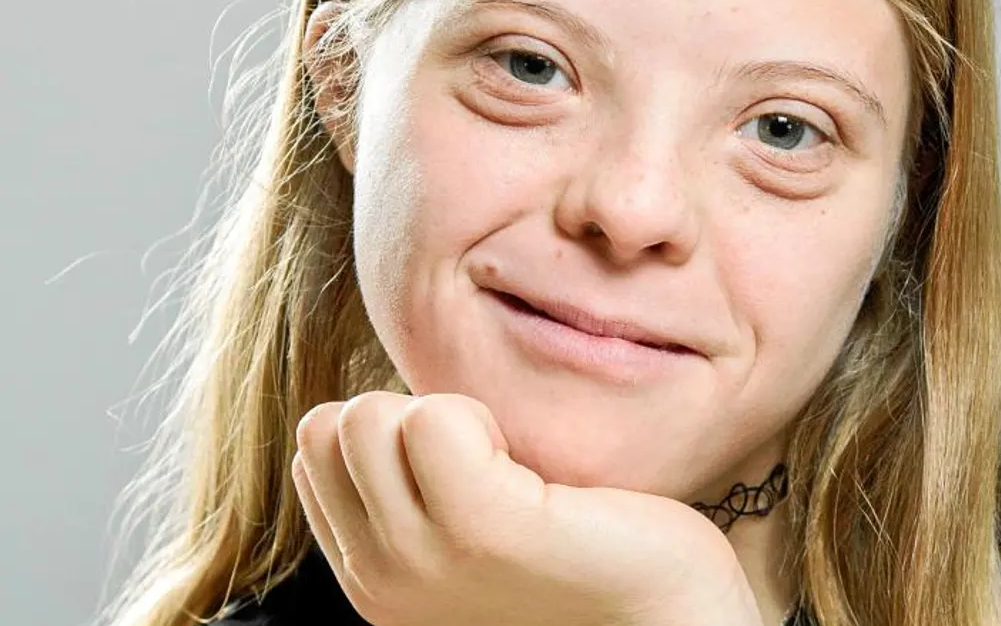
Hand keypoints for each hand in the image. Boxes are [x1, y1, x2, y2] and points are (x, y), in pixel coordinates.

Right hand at [290, 391, 762, 625]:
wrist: (670, 614)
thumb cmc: (587, 551)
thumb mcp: (468, 523)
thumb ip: (412, 485)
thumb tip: (377, 405)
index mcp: (372, 575)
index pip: (319, 446)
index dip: (394, 427)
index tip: (469, 459)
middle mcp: (380, 578)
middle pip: (329, 427)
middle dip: (408, 412)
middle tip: (492, 456)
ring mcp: (424, 559)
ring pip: (364, 418)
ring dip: (445, 411)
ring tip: (512, 466)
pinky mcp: (484, 528)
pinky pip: (431, 420)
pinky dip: (479, 415)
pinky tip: (534, 472)